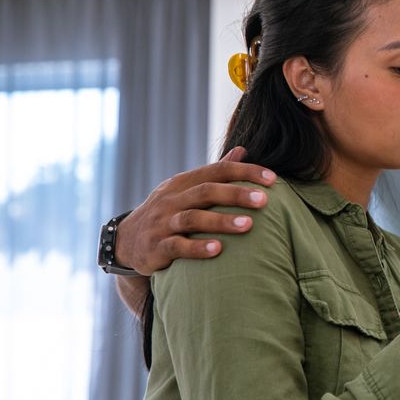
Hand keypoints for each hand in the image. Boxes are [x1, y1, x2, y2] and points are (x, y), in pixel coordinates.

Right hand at [115, 146, 275, 274]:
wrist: (126, 240)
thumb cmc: (169, 212)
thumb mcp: (187, 189)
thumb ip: (214, 172)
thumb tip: (242, 150)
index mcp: (184, 182)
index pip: (217, 171)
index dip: (245, 172)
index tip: (273, 179)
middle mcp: (172, 199)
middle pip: (206, 191)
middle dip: (236, 194)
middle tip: (264, 200)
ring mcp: (162, 223)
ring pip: (192, 218)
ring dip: (221, 221)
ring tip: (247, 225)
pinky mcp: (156, 248)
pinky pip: (176, 246)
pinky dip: (197, 247)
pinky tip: (218, 250)